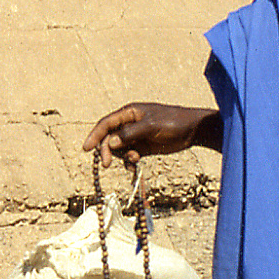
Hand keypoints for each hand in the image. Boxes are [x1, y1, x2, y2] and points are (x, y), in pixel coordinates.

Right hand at [83, 103, 220, 166]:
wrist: (192, 130)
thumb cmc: (173, 121)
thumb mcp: (151, 126)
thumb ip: (130, 134)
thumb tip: (110, 143)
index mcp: (129, 113)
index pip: (106, 124)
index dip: (94, 135)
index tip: (86, 149)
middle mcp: (129, 124)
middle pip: (109, 138)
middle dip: (106, 150)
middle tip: (106, 164)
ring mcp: (136, 136)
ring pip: (118, 148)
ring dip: (120, 156)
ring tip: (132, 160)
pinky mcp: (144, 147)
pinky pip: (129, 154)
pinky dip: (129, 160)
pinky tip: (135, 162)